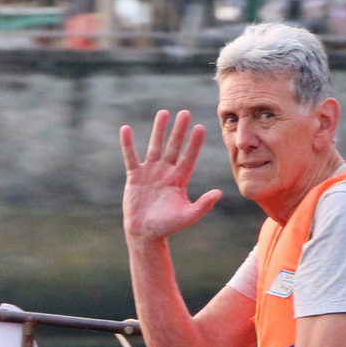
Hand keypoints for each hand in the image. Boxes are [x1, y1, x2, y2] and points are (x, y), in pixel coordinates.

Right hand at [121, 110, 222, 244]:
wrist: (145, 233)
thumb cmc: (167, 226)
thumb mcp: (188, 216)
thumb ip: (203, 204)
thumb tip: (219, 192)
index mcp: (180, 179)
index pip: (189, 157)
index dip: (194, 143)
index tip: (201, 127)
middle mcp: (166, 172)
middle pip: (174, 146)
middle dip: (179, 130)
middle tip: (185, 112)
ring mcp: (150, 172)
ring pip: (155, 146)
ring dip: (159, 130)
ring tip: (163, 112)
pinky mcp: (134, 176)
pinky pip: (130, 157)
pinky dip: (128, 144)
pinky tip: (126, 129)